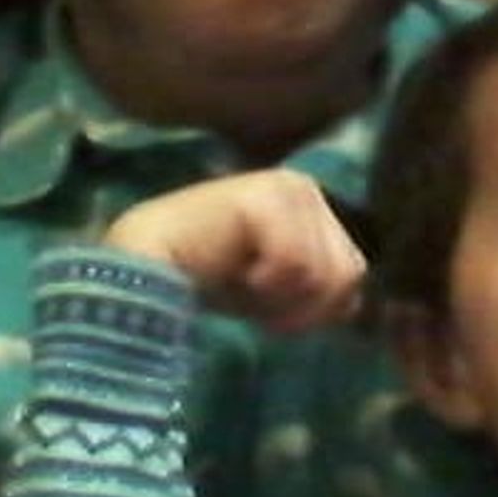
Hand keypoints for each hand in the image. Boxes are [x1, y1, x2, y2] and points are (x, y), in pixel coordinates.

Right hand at [104, 170, 366, 332]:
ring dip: (282, 299)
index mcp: (313, 205)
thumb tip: (354, 302)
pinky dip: (265, 286)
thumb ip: (320, 288)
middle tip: (251, 296)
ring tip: (242, 283)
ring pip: (327, 271)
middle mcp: (306, 187)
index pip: (354, 273)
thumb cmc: (208, 282)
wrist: (143, 271)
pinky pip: (297, 265)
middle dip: (301, 306)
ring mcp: (288, 187)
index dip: (315, 309)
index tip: (268, 308)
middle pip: (348, 273)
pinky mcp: (265, 197)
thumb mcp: (281, 292)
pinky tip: (232, 272)